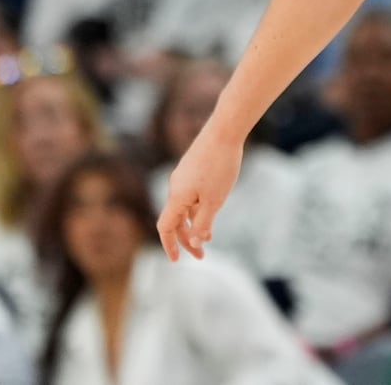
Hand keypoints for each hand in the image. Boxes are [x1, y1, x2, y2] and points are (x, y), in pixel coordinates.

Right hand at [157, 124, 243, 261]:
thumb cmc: (220, 166)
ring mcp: (183, 177)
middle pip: (175, 220)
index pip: (165, 227)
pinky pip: (190, 195)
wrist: (225, 130)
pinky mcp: (192, 168)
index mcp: (176, 197)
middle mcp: (175, 187)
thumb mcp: (215, 201)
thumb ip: (203, 223)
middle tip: (202, 255)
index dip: (169, 245)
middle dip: (186, 239)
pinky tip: (211, 211)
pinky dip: (198, 208)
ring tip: (209, 238)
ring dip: (194, 224)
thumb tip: (195, 241)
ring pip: (184, 208)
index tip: (177, 260)